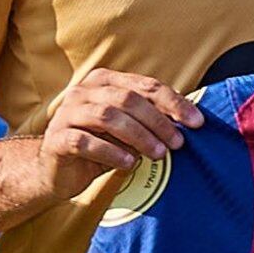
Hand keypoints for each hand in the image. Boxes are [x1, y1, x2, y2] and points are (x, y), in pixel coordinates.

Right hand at [38, 66, 195, 197]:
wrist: (60, 170)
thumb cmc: (102, 145)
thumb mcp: (131, 130)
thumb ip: (153, 120)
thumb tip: (190, 122)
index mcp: (104, 81)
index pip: (145, 85)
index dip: (174, 102)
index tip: (197, 123)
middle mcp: (83, 92)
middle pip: (127, 99)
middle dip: (158, 121)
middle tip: (178, 143)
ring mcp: (67, 114)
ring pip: (107, 116)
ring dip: (138, 136)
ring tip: (158, 154)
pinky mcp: (57, 139)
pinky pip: (83, 141)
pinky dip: (110, 151)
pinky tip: (128, 163)